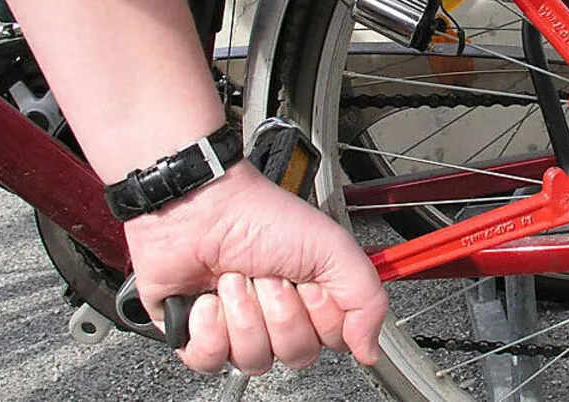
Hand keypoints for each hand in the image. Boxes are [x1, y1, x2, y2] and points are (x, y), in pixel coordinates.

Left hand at [123, 161, 387, 373]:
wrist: (201, 208)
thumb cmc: (260, 217)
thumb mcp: (332, 248)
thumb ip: (367, 299)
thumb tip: (371, 350)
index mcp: (314, 298)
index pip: (332, 341)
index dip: (321, 317)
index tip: (309, 284)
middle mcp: (279, 317)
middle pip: (294, 354)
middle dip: (280, 312)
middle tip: (269, 277)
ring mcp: (238, 328)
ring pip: (253, 360)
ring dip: (243, 314)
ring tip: (233, 280)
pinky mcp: (197, 336)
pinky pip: (209, 360)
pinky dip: (209, 328)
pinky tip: (208, 299)